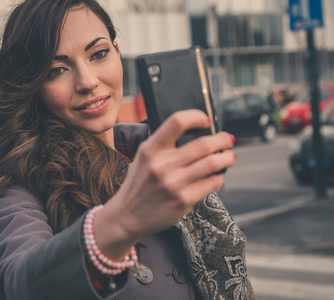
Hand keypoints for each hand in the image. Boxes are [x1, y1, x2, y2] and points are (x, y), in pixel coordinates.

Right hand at [94, 109, 235, 259]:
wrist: (127, 215)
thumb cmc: (139, 184)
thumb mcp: (143, 157)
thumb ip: (164, 144)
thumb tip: (198, 133)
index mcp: (150, 149)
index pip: (177, 122)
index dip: (197, 117)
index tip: (206, 121)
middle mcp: (161, 164)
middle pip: (203, 144)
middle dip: (222, 139)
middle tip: (227, 140)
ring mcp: (174, 183)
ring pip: (213, 163)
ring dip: (227, 157)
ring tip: (229, 156)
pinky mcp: (183, 200)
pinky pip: (212, 183)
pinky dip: (219, 177)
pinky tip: (216, 176)